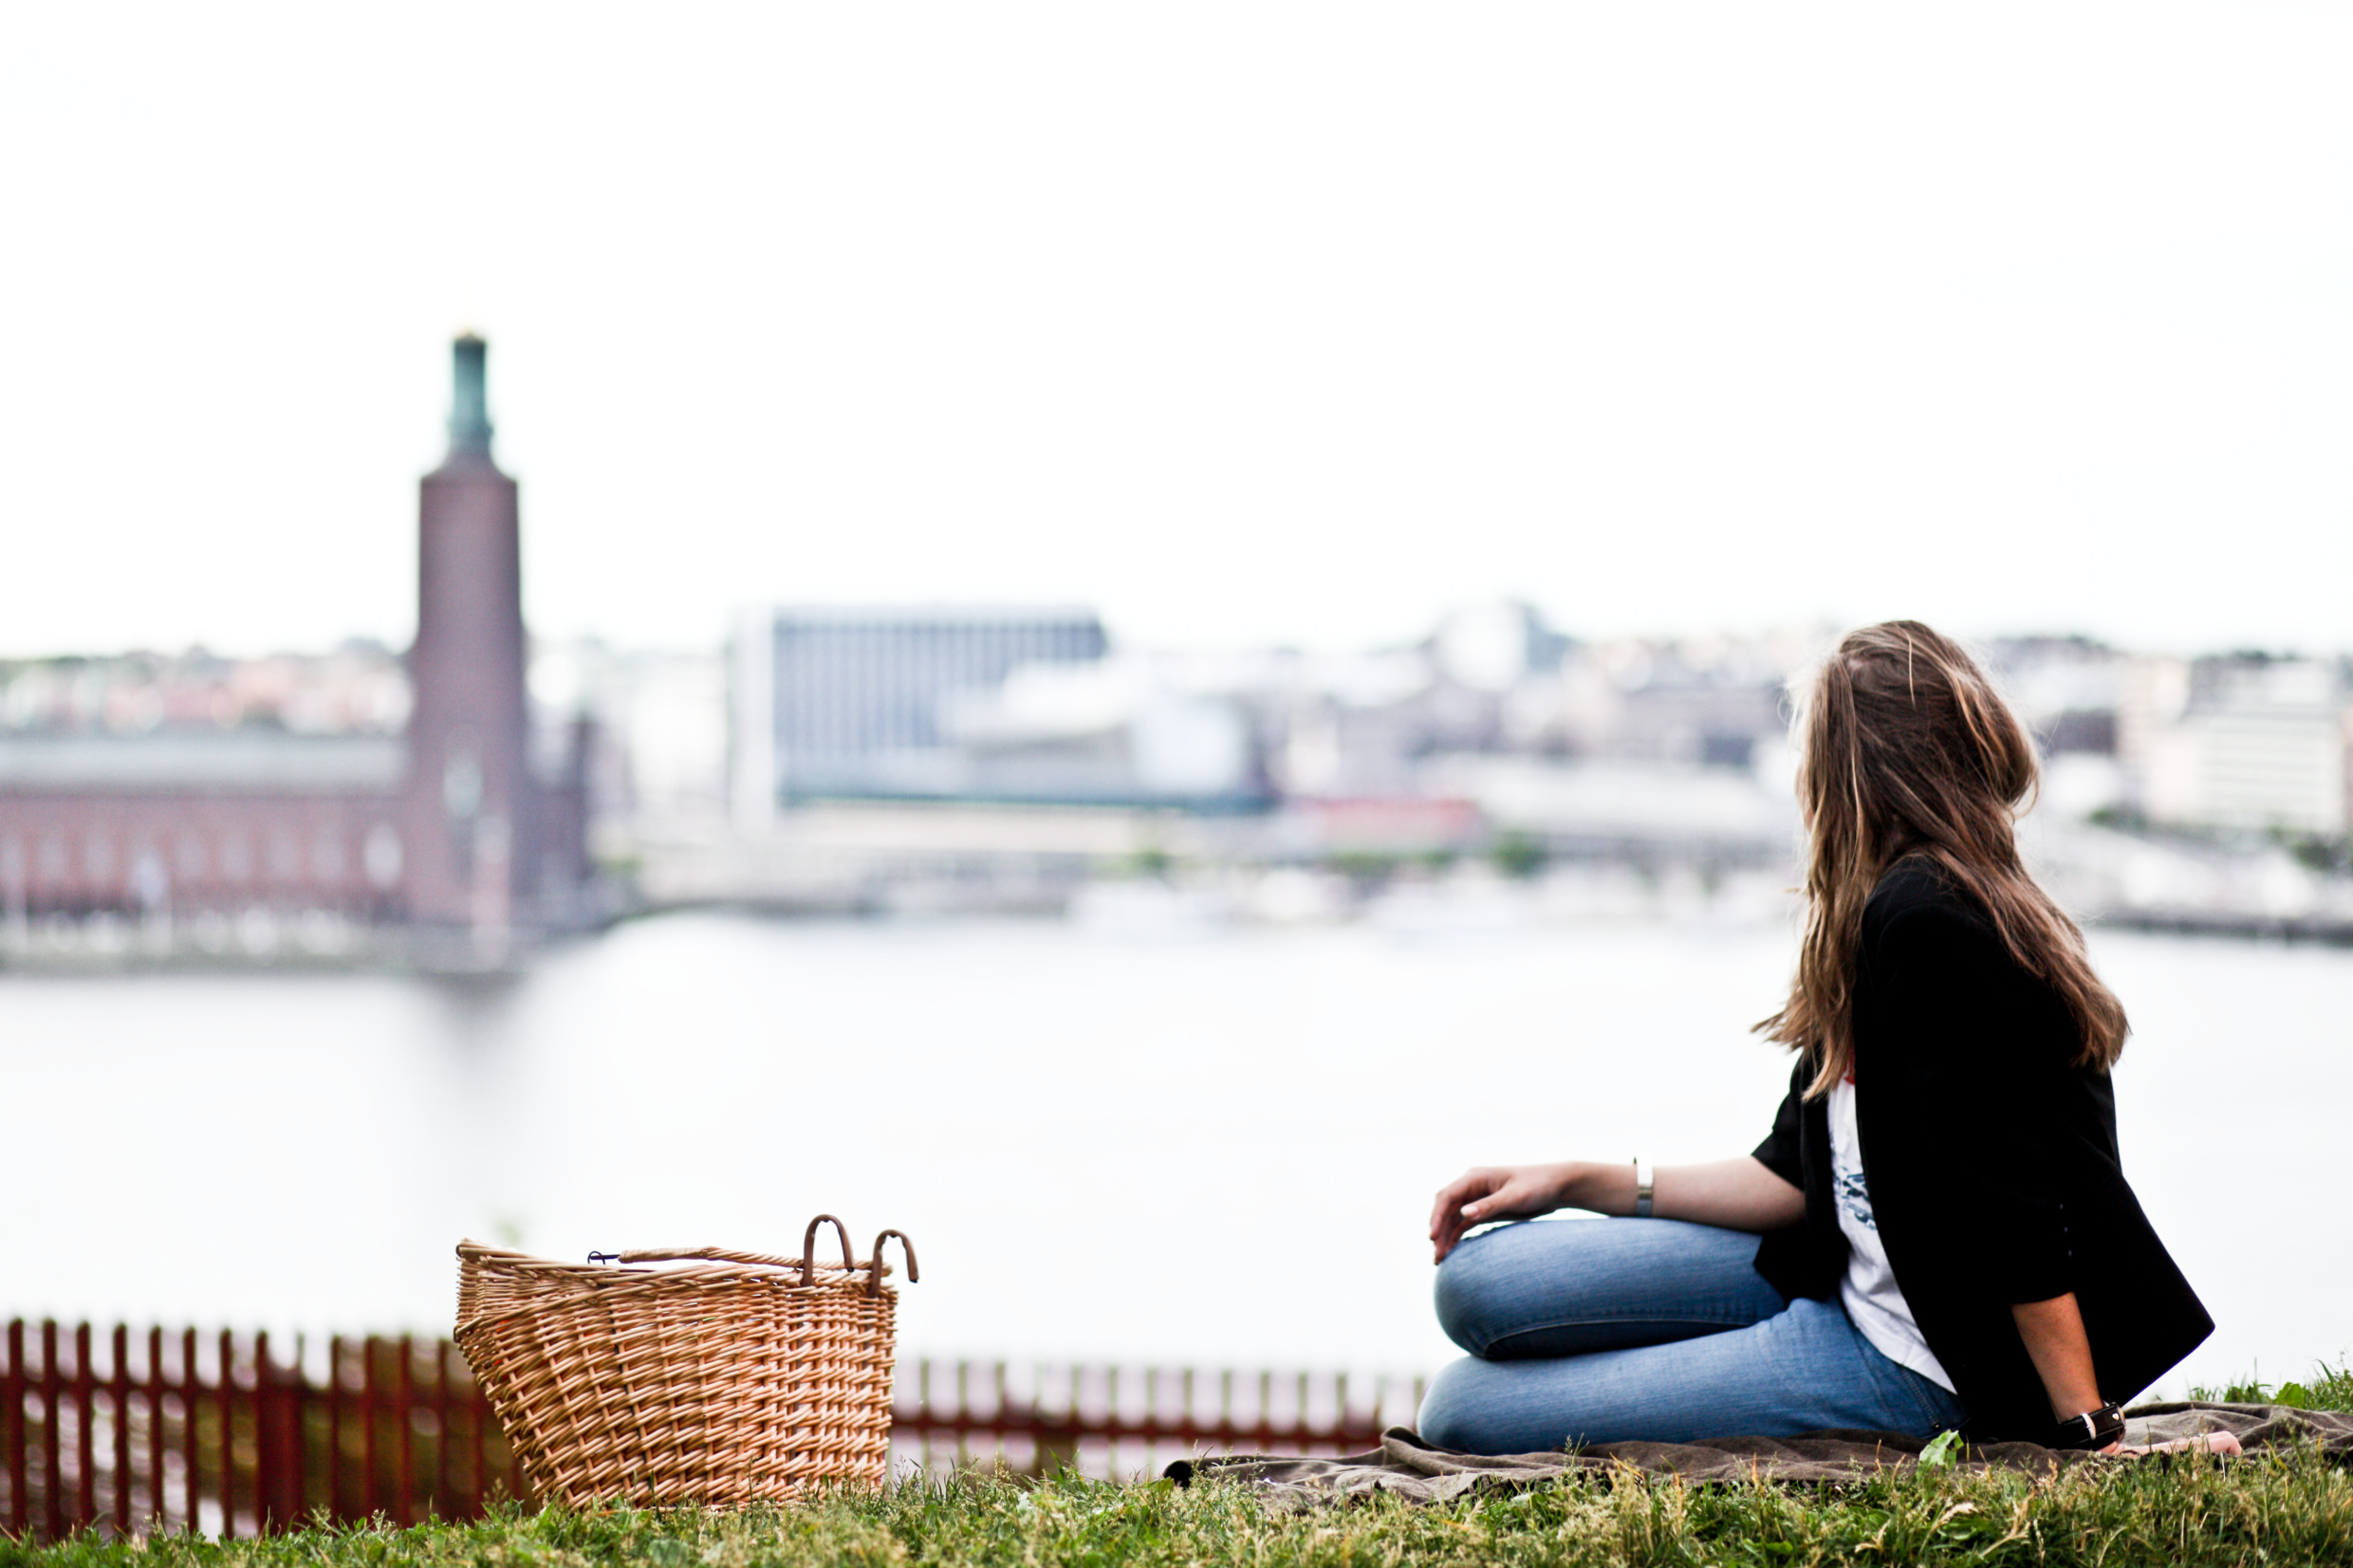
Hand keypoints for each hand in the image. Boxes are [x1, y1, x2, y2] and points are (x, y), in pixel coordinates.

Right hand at [1428, 1163, 1573, 1262]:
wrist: (1555, 1188)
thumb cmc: (1536, 1186)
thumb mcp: (1515, 1197)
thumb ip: (1489, 1205)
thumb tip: (1463, 1214)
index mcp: (1475, 1178)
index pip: (1447, 1196)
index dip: (1437, 1216)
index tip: (1433, 1236)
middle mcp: (1471, 1188)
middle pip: (1446, 1209)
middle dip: (1438, 1231)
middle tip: (1436, 1254)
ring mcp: (1476, 1200)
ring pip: (1452, 1220)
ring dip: (1445, 1237)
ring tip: (1439, 1259)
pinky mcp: (1484, 1212)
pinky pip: (1463, 1225)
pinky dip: (1456, 1238)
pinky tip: (1451, 1252)